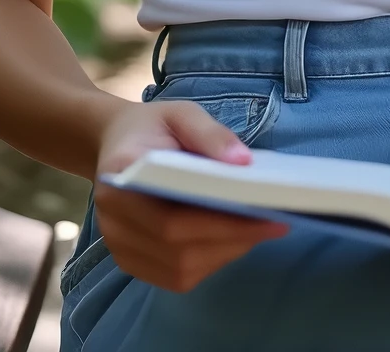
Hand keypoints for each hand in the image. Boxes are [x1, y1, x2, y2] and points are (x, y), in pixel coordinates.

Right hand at [93, 99, 287, 291]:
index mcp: (119, 178)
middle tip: (276, 223)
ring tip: (260, 229)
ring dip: (225, 253)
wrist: (116, 143)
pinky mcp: (131, 262)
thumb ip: (210, 134)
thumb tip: (244, 163)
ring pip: (179, 270)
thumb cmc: (152, 127)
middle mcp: (113, 221)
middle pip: (178, 251)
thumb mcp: (181, 113)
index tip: (266, 215)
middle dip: (232, 240)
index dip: (221, 224)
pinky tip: (233, 239)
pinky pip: (176, 276)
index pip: (171, 220)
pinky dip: (210, 261)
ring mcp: (119, 247)